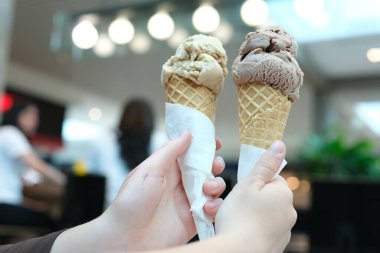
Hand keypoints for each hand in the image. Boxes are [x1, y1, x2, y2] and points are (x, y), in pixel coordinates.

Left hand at [98, 132, 225, 250]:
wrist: (125, 238)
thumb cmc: (130, 202)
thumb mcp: (149, 170)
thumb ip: (170, 151)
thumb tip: (187, 133)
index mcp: (168, 169)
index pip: (190, 153)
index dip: (204, 146)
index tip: (216, 142)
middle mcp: (180, 184)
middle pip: (206, 168)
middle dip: (215, 164)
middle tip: (214, 166)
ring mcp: (188, 202)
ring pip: (213, 187)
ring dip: (216, 184)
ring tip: (208, 189)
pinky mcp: (194, 220)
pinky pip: (213, 210)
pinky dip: (216, 207)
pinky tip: (207, 208)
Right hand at [215, 141, 296, 252]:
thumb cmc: (240, 217)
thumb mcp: (249, 183)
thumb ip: (265, 164)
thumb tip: (280, 145)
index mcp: (283, 194)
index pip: (271, 179)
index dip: (254, 182)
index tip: (241, 189)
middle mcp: (289, 213)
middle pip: (267, 197)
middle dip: (251, 199)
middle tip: (233, 205)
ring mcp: (284, 231)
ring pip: (264, 215)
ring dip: (250, 215)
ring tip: (233, 220)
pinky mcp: (276, 246)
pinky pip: (263, 231)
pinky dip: (252, 230)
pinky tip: (239, 232)